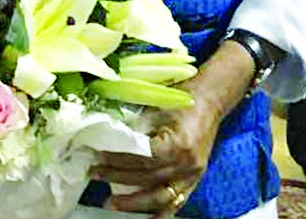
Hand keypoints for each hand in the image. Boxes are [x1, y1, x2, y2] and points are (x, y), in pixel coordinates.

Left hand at [89, 93, 222, 215]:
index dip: (118, 159)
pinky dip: (159, 213)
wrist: (209, 100)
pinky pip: (176, 203)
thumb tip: (109, 139)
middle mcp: (186, 164)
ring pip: (160, 197)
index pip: (142, 158)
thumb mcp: (156, 108)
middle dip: (118, 178)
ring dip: (134, 203)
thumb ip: (137, 128)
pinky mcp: (194, 180)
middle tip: (95, 174)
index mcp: (178, 144)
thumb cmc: (182, 99)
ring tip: (111, 202)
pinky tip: (144, 218)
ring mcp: (192, 175)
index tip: (98, 156)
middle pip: (147, 178)